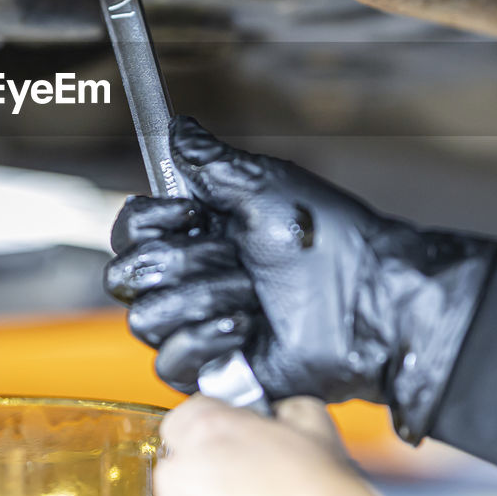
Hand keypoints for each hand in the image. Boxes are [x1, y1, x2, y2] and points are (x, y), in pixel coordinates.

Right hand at [105, 116, 496, 440]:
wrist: (368, 298)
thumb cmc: (330, 239)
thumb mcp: (264, 185)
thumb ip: (210, 160)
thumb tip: (178, 126)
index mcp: (198, 232)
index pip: (130, 230)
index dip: (150, 222)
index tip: (193, 212)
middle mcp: (191, 278)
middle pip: (127, 277)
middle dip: (184, 263)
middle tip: (235, 258)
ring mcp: (199, 325)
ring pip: (147, 319)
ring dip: (206, 298)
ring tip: (253, 296)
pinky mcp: (214, 368)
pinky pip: (171, 362)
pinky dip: (207, 340)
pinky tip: (246, 328)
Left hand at [153, 395, 386, 495]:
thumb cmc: (318, 485)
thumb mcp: (307, 415)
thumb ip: (274, 403)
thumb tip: (270, 408)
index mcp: (207, 425)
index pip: (186, 412)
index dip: (212, 423)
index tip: (227, 436)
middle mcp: (185, 463)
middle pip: (178, 451)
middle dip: (203, 458)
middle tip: (239, 469)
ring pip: (178, 488)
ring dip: (199, 490)